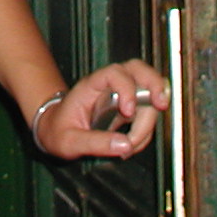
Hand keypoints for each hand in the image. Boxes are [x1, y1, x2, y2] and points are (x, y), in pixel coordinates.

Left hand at [30, 59, 167, 160]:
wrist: (55, 131)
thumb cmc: (58, 131)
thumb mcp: (69, 141)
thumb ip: (94, 143)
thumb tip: (124, 145)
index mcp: (91, 86)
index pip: (114, 73)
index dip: (127, 88)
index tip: (128, 112)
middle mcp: (109, 86)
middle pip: (139, 71)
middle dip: (155, 85)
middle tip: (160, 105)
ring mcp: (121, 95)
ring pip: (148, 92)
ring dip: (149, 118)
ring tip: (133, 143)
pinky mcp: (128, 108)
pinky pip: (146, 112)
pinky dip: (147, 129)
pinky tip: (132, 145)